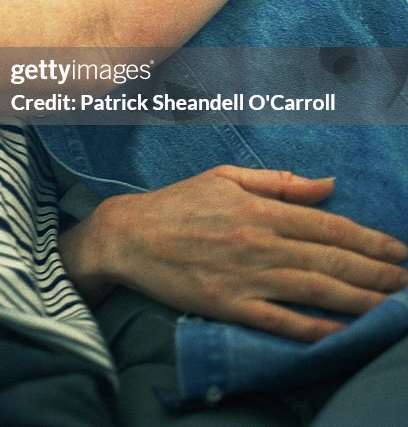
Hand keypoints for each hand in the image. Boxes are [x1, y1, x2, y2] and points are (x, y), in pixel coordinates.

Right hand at [59, 165, 407, 342]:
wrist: (128, 235)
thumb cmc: (176, 203)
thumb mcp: (223, 177)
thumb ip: (277, 182)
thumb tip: (327, 184)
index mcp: (257, 208)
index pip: (326, 225)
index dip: (368, 239)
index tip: (398, 249)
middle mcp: (257, 242)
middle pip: (330, 259)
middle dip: (377, 272)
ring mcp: (244, 275)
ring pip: (315, 290)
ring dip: (361, 299)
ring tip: (393, 306)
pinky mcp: (229, 304)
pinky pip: (280, 320)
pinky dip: (314, 327)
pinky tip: (342, 331)